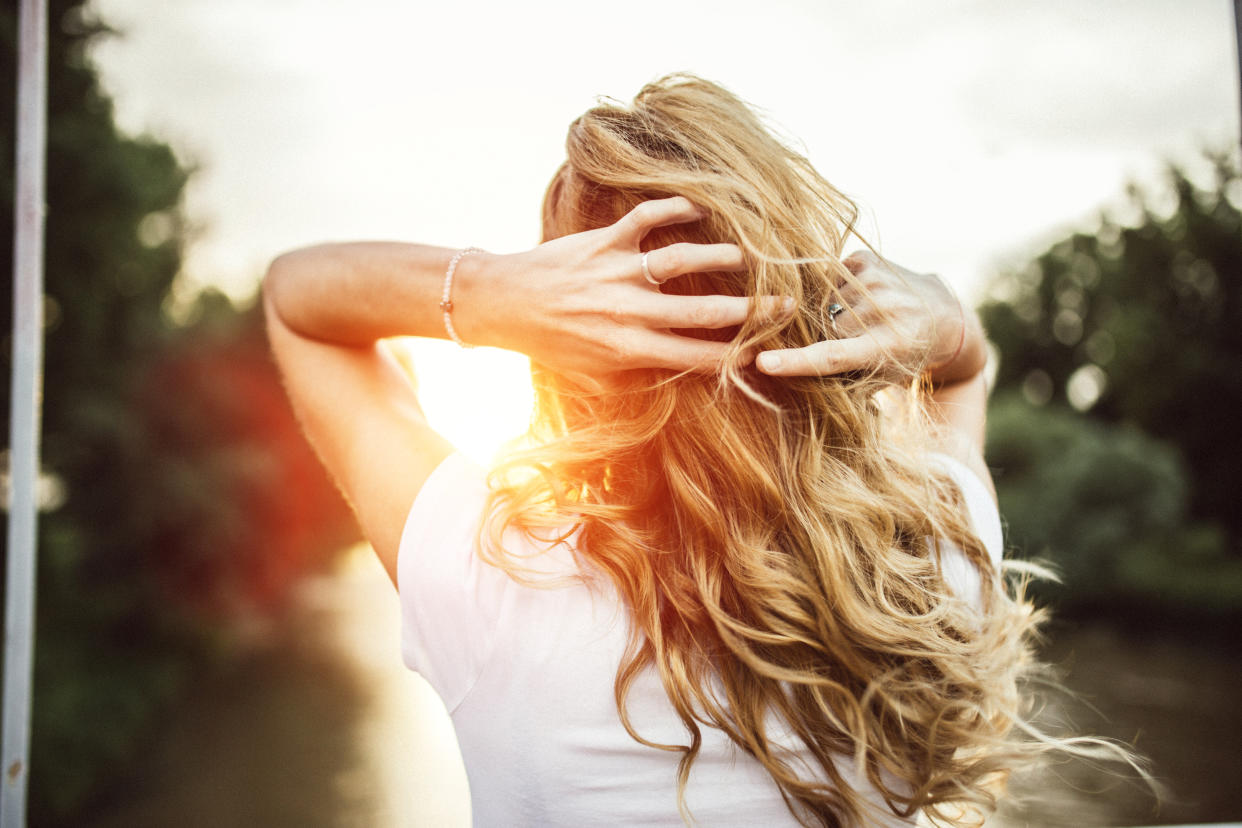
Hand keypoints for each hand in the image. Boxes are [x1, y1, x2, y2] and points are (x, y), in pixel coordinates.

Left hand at [461, 197, 789, 379]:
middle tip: (786, 304)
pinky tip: (700, 209)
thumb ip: (638, 375)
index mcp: (628, 350)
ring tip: (750, 256)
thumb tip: (683, 378)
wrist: (504, 304)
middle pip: (702, 312)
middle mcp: (628, 311)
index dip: (736, 359)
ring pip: (680, 260)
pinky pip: (646, 217)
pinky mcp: (603, 240)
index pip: (696, 357)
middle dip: (750, 311)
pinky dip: (676, 209)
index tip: (768, 356)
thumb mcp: (594, 376)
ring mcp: (616, 271)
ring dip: (720, 257)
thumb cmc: (552, 344)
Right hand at [754, 250, 980, 381]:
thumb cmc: (904, 357)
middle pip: (820, 327)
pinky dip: (830, 294)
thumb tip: (786, 379)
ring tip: (853, 320)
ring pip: (819, 302)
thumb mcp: (881, 378)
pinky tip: (855, 301)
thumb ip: (840, 383)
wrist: (943, 315)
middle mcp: (883, 310)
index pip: (832, 356)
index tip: (764, 362)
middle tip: (836, 342)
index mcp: (888, 347)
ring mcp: (874, 281)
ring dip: (823, 314)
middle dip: (815, 337)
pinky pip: (825, 279)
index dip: (795, 361)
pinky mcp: (865, 261)